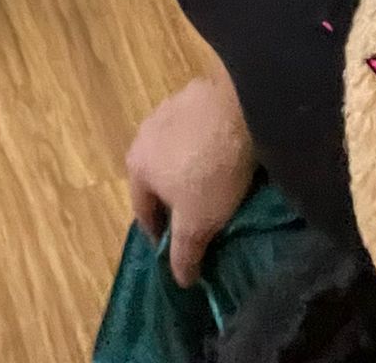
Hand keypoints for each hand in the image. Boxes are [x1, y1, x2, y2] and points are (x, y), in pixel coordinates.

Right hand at [125, 76, 255, 288]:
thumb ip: (183, 252)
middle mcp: (143, 135)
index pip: (142, 212)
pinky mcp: (192, 95)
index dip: (161, 236)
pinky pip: (195, 132)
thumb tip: (179, 280)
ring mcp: (167, 110)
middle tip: (200, 219)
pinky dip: (204, 147)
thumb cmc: (209, 171)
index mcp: (137, 166)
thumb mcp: (198, 223)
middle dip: (175, 201)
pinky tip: (225, 155)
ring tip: (216, 186)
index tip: (180, 250)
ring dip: (189, 171)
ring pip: (175, 153)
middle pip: (157, 180)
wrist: (237, 107)